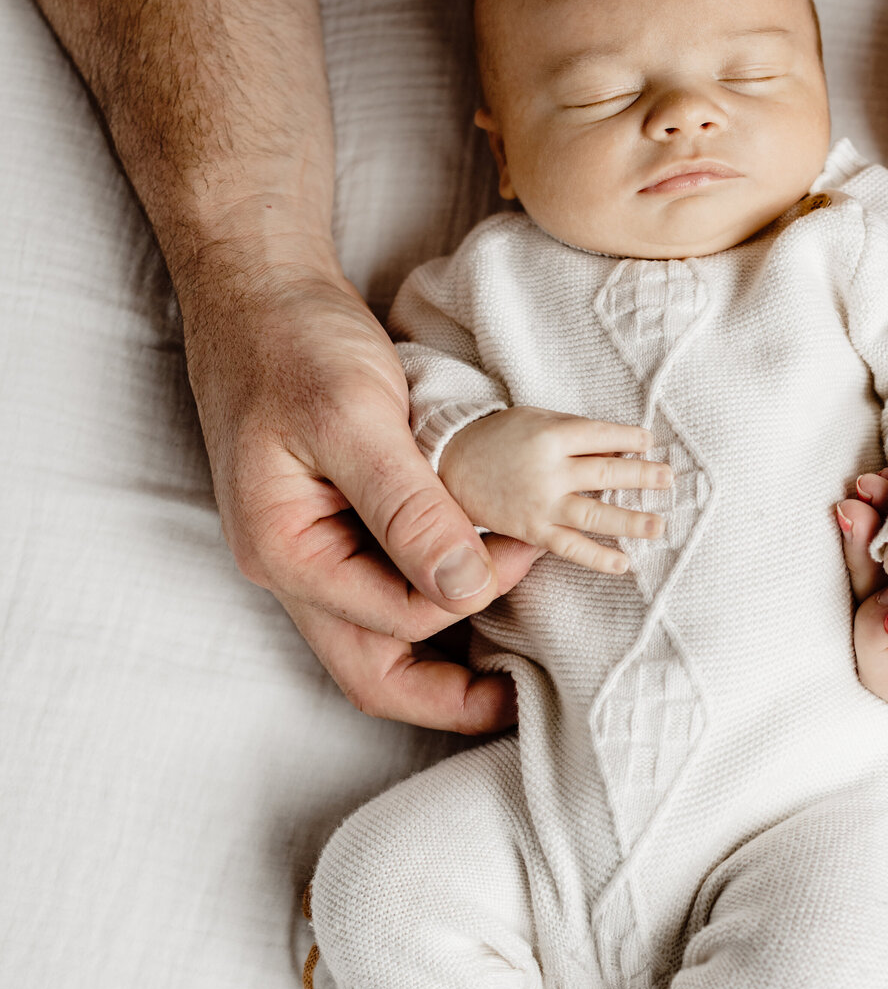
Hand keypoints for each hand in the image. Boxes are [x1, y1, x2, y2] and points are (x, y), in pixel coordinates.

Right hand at [179, 250, 537, 730]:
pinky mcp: (337, 527)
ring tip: (516, 648)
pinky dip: (437, 593)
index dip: (472, 593)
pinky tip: (483, 579)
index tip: (527, 543)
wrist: (260, 290)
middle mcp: (294, 567)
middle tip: (522, 698)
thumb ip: (408, 506)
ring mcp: (313, 551)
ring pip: (383, 637)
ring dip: (448, 647)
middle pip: (373, 672)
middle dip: (450, 697)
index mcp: (284, 552)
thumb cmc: (293, 341)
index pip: (394, 620)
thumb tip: (466, 584)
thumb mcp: (353, 415)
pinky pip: (389, 588)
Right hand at [440, 408, 671, 573]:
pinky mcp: (532, 530)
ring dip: (631, 521)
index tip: (650, 442)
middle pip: (606, 473)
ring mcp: (541, 503)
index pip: (602, 436)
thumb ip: (575, 435)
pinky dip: (598, 557)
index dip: (630, 439)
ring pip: (595, 514)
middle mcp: (549, 470)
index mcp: (551, 434)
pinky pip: (570, 547)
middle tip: (668, 479)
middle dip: (642, 476)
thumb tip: (619, 451)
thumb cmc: (500, 438)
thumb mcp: (536, 420)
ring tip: (658, 525)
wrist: (450, 463)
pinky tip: (624, 563)